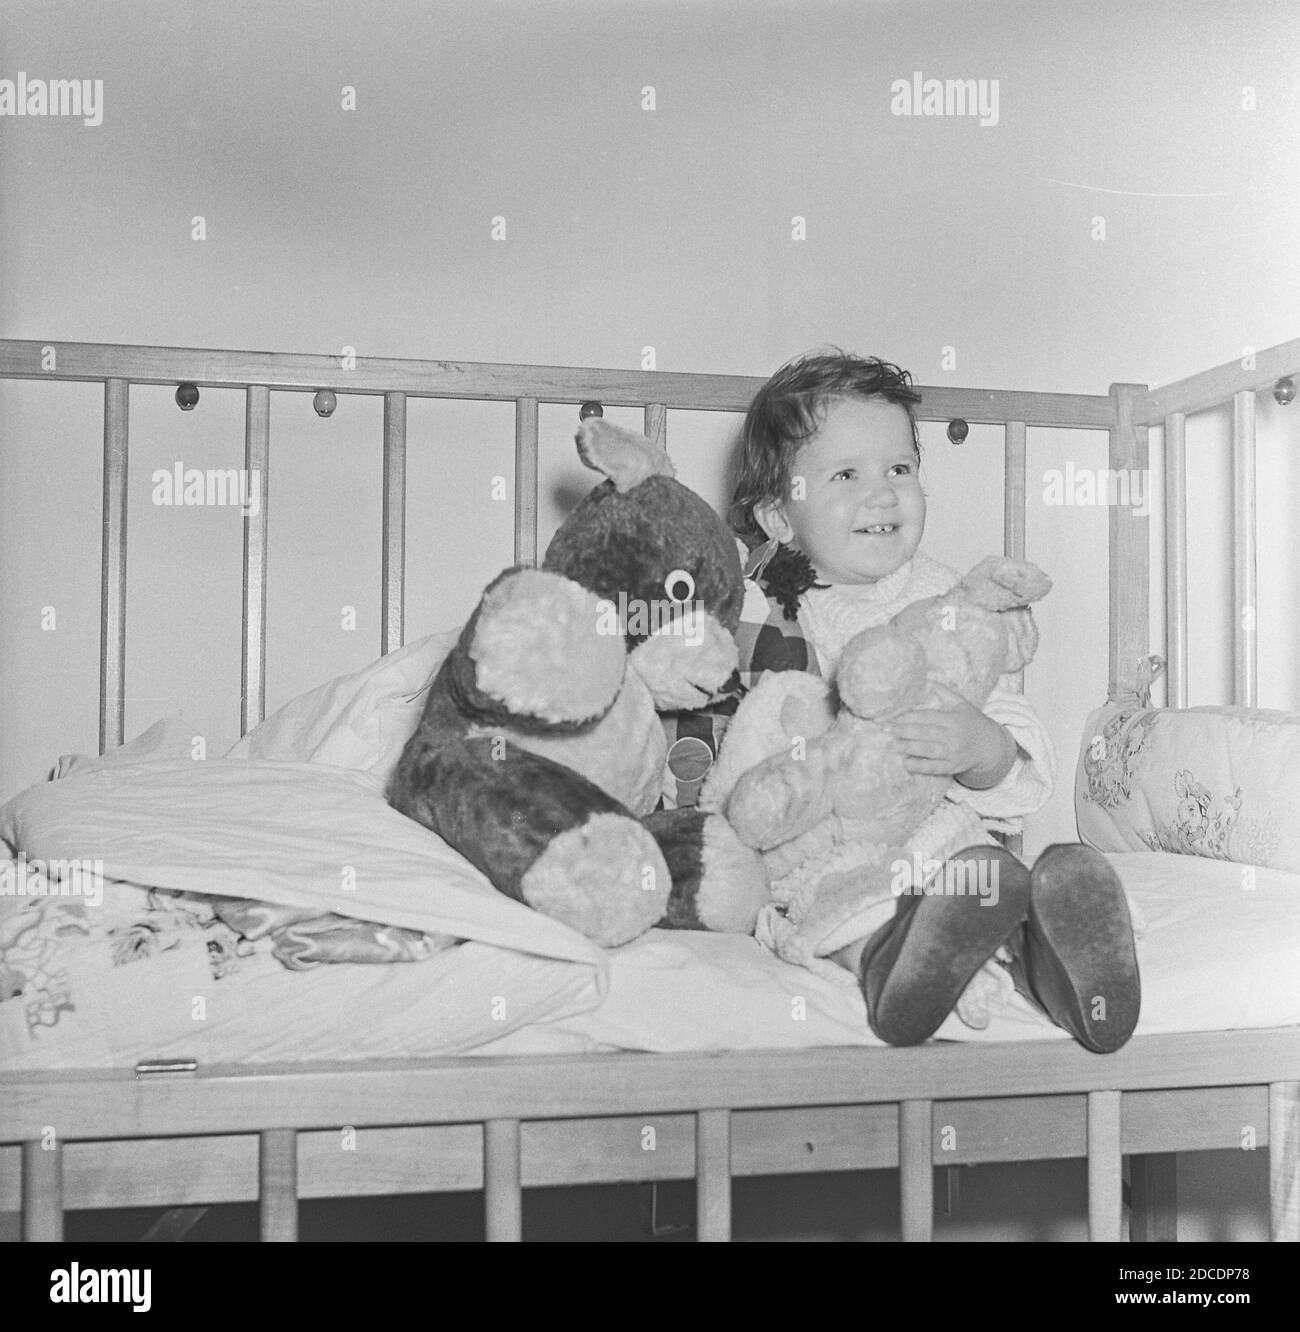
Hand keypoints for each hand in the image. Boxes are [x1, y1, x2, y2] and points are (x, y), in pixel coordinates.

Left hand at [885, 683, 1016, 787]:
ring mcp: (954, 753)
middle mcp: (953, 736)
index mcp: (953, 719)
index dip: (909, 718)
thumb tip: (928, 679)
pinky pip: (935, 768)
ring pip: (928, 750)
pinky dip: (920, 766)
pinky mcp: (953, 767)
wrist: (991, 746)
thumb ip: (945, 692)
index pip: (928, 717)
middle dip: (904, 731)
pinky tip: (906, 763)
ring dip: (908, 748)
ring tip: (891, 745)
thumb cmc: (971, 722)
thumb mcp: (961, 705)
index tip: (893, 718)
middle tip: (886, 730)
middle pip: (925, 733)